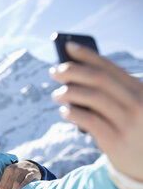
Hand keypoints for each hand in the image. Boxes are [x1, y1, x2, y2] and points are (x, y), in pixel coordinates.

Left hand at [0, 160, 40, 188]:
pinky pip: (27, 178)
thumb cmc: (17, 173)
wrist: (30, 165)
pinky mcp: (32, 172)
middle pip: (8, 185)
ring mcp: (23, 171)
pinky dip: (23, 184)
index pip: (2, 184)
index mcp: (8, 170)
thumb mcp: (8, 175)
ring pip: (16, 183)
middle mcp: (14, 169)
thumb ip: (0, 182)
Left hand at [50, 42, 142, 180]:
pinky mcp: (116, 142)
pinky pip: (89, 121)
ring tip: (56, 93)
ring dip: (69, 92)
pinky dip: (72, 113)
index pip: (110, 67)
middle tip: (54, 71)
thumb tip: (74, 76)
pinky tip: (64, 111)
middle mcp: (138, 104)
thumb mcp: (130, 108)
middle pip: (98, 79)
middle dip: (72, 71)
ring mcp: (128, 123)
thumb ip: (110, 93)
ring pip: (92, 97)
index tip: (68, 46)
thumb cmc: (134, 132)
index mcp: (141, 91)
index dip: (87, 55)